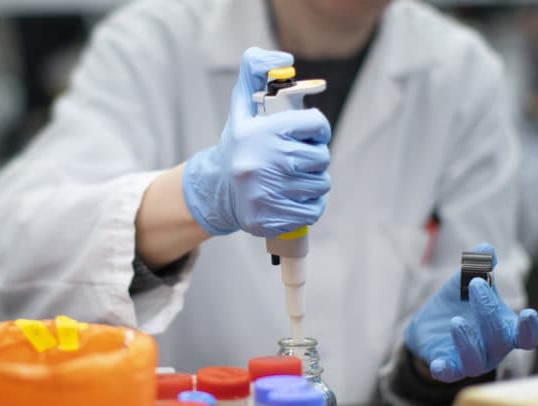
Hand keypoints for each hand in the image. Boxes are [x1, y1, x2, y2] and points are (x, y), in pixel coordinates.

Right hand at [182, 47, 331, 236]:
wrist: (216, 191)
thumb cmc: (238, 146)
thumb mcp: (241, 108)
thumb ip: (254, 72)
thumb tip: (283, 57)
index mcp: (261, 132)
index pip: (315, 123)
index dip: (319, 129)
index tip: (311, 135)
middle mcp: (263, 162)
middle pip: (321, 157)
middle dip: (315, 158)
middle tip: (299, 160)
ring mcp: (267, 192)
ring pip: (320, 184)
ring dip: (314, 183)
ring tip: (296, 180)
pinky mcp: (270, 217)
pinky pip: (313, 210)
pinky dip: (311, 205)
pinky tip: (296, 199)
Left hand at [404, 243, 537, 381]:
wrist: (430, 325)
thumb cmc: (460, 303)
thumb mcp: (466, 282)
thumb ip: (478, 267)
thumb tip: (485, 249)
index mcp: (505, 329)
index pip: (526, 337)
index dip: (529, 329)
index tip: (528, 313)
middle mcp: (492, 350)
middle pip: (499, 340)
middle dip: (489, 312)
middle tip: (476, 283)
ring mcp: (471, 361)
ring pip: (476, 363)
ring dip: (468, 342)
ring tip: (456, 321)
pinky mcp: (447, 367)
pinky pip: (448, 374)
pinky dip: (444, 369)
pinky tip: (438, 362)